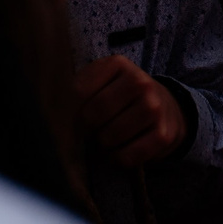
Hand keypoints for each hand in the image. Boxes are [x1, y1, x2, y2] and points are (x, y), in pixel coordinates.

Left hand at [74, 56, 188, 167]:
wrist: (166, 109)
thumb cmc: (122, 97)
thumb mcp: (102, 82)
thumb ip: (78, 90)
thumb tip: (55, 116)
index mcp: (118, 64)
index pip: (78, 91)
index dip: (69, 110)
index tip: (73, 114)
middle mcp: (140, 82)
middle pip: (93, 115)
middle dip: (87, 128)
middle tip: (93, 128)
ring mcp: (154, 108)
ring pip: (109, 138)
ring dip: (103, 144)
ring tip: (108, 137)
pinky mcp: (163, 135)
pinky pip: (126, 157)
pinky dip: (118, 159)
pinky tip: (121, 149)